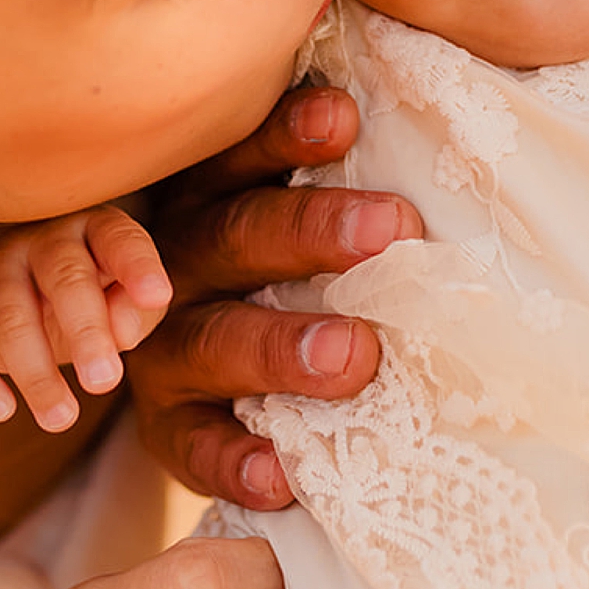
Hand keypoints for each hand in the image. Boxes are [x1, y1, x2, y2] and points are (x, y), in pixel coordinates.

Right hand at [0, 205, 172, 433]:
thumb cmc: (98, 293)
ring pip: (7, 313)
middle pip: (62, 275)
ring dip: (34, 370)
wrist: (34, 285)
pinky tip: (3, 411)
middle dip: (84, 330)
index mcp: (95, 228)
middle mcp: (42, 239)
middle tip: (104, 382)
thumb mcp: (130, 299)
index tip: (156, 296)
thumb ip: (136, 309)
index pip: (118, 237)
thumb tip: (120, 330)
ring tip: (62, 418)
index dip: (137, 265)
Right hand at [130, 84, 421, 510]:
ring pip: (215, 340)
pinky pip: (194, 447)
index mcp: (209, 198)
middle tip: (393, 230)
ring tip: (355, 357)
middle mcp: (178, 264)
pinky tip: (284, 474)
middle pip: (240, 235)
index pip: (243, 154)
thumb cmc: (277, 274)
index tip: (347, 116)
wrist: (197, 381)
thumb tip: (424, 115)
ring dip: (283, 347)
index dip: (288, 134)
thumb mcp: (287, 217)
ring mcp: (163, 349)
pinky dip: (236, 460)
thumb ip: (335, 182)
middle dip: (315, 230)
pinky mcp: (166, 429)